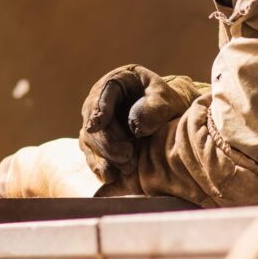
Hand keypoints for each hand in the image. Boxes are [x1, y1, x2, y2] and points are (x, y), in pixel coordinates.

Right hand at [79, 65, 194, 182]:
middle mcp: (99, 100)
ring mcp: (95, 122)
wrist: (166, 118)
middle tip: (128, 156)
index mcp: (115, 81)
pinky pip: (92, 154)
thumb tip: (135, 124)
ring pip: (90, 140)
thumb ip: (156, 108)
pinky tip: (110, 177)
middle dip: (109, 141)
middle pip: (94, 121)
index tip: (96, 125)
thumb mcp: (167, 100)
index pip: (102, 94)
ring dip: (106, 156)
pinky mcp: (96, 142)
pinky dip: (100, 166)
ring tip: (128, 168)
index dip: (98, 109)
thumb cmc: (166, 104)